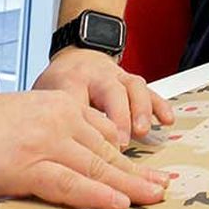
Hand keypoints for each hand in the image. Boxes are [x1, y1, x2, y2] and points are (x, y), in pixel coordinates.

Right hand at [0, 90, 167, 208]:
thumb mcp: (23, 119)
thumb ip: (49, 133)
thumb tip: (66, 161)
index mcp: (59, 106)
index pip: (103, 134)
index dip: (127, 157)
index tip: (147, 171)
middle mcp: (59, 120)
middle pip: (107, 151)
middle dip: (137, 173)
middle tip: (163, 188)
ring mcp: (44, 142)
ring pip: (96, 166)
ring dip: (129, 185)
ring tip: (153, 198)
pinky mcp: (25, 166)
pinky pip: (68, 183)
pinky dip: (96, 194)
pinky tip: (117, 202)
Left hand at [35, 49, 174, 147]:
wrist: (77, 56)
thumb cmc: (60, 83)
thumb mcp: (44, 96)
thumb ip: (47, 119)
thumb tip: (42, 152)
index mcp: (71, 79)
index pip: (76, 99)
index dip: (83, 124)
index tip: (88, 148)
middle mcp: (98, 75)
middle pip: (111, 92)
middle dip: (119, 117)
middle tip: (122, 143)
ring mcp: (118, 76)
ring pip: (133, 87)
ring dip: (140, 110)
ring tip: (142, 132)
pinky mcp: (133, 82)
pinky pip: (150, 90)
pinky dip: (159, 105)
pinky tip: (166, 120)